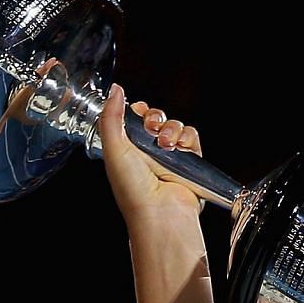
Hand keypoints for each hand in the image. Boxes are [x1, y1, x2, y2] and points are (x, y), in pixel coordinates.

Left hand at [100, 84, 203, 220]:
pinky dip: (187, 137)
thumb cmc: (133, 189)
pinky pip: (192, 136)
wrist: (160, 211)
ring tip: (166, 145)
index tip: (137, 113)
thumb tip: (115, 90)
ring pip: (175, 125)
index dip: (137, 111)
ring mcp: (169, 157)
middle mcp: (147, 152)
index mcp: (126, 149)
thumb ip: (111, 117)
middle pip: (156, 118)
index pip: (133, 118)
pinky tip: (179, 149)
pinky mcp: (189, 161)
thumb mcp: (114, 148)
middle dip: (155, 118)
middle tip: (152, 129)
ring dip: (172, 129)